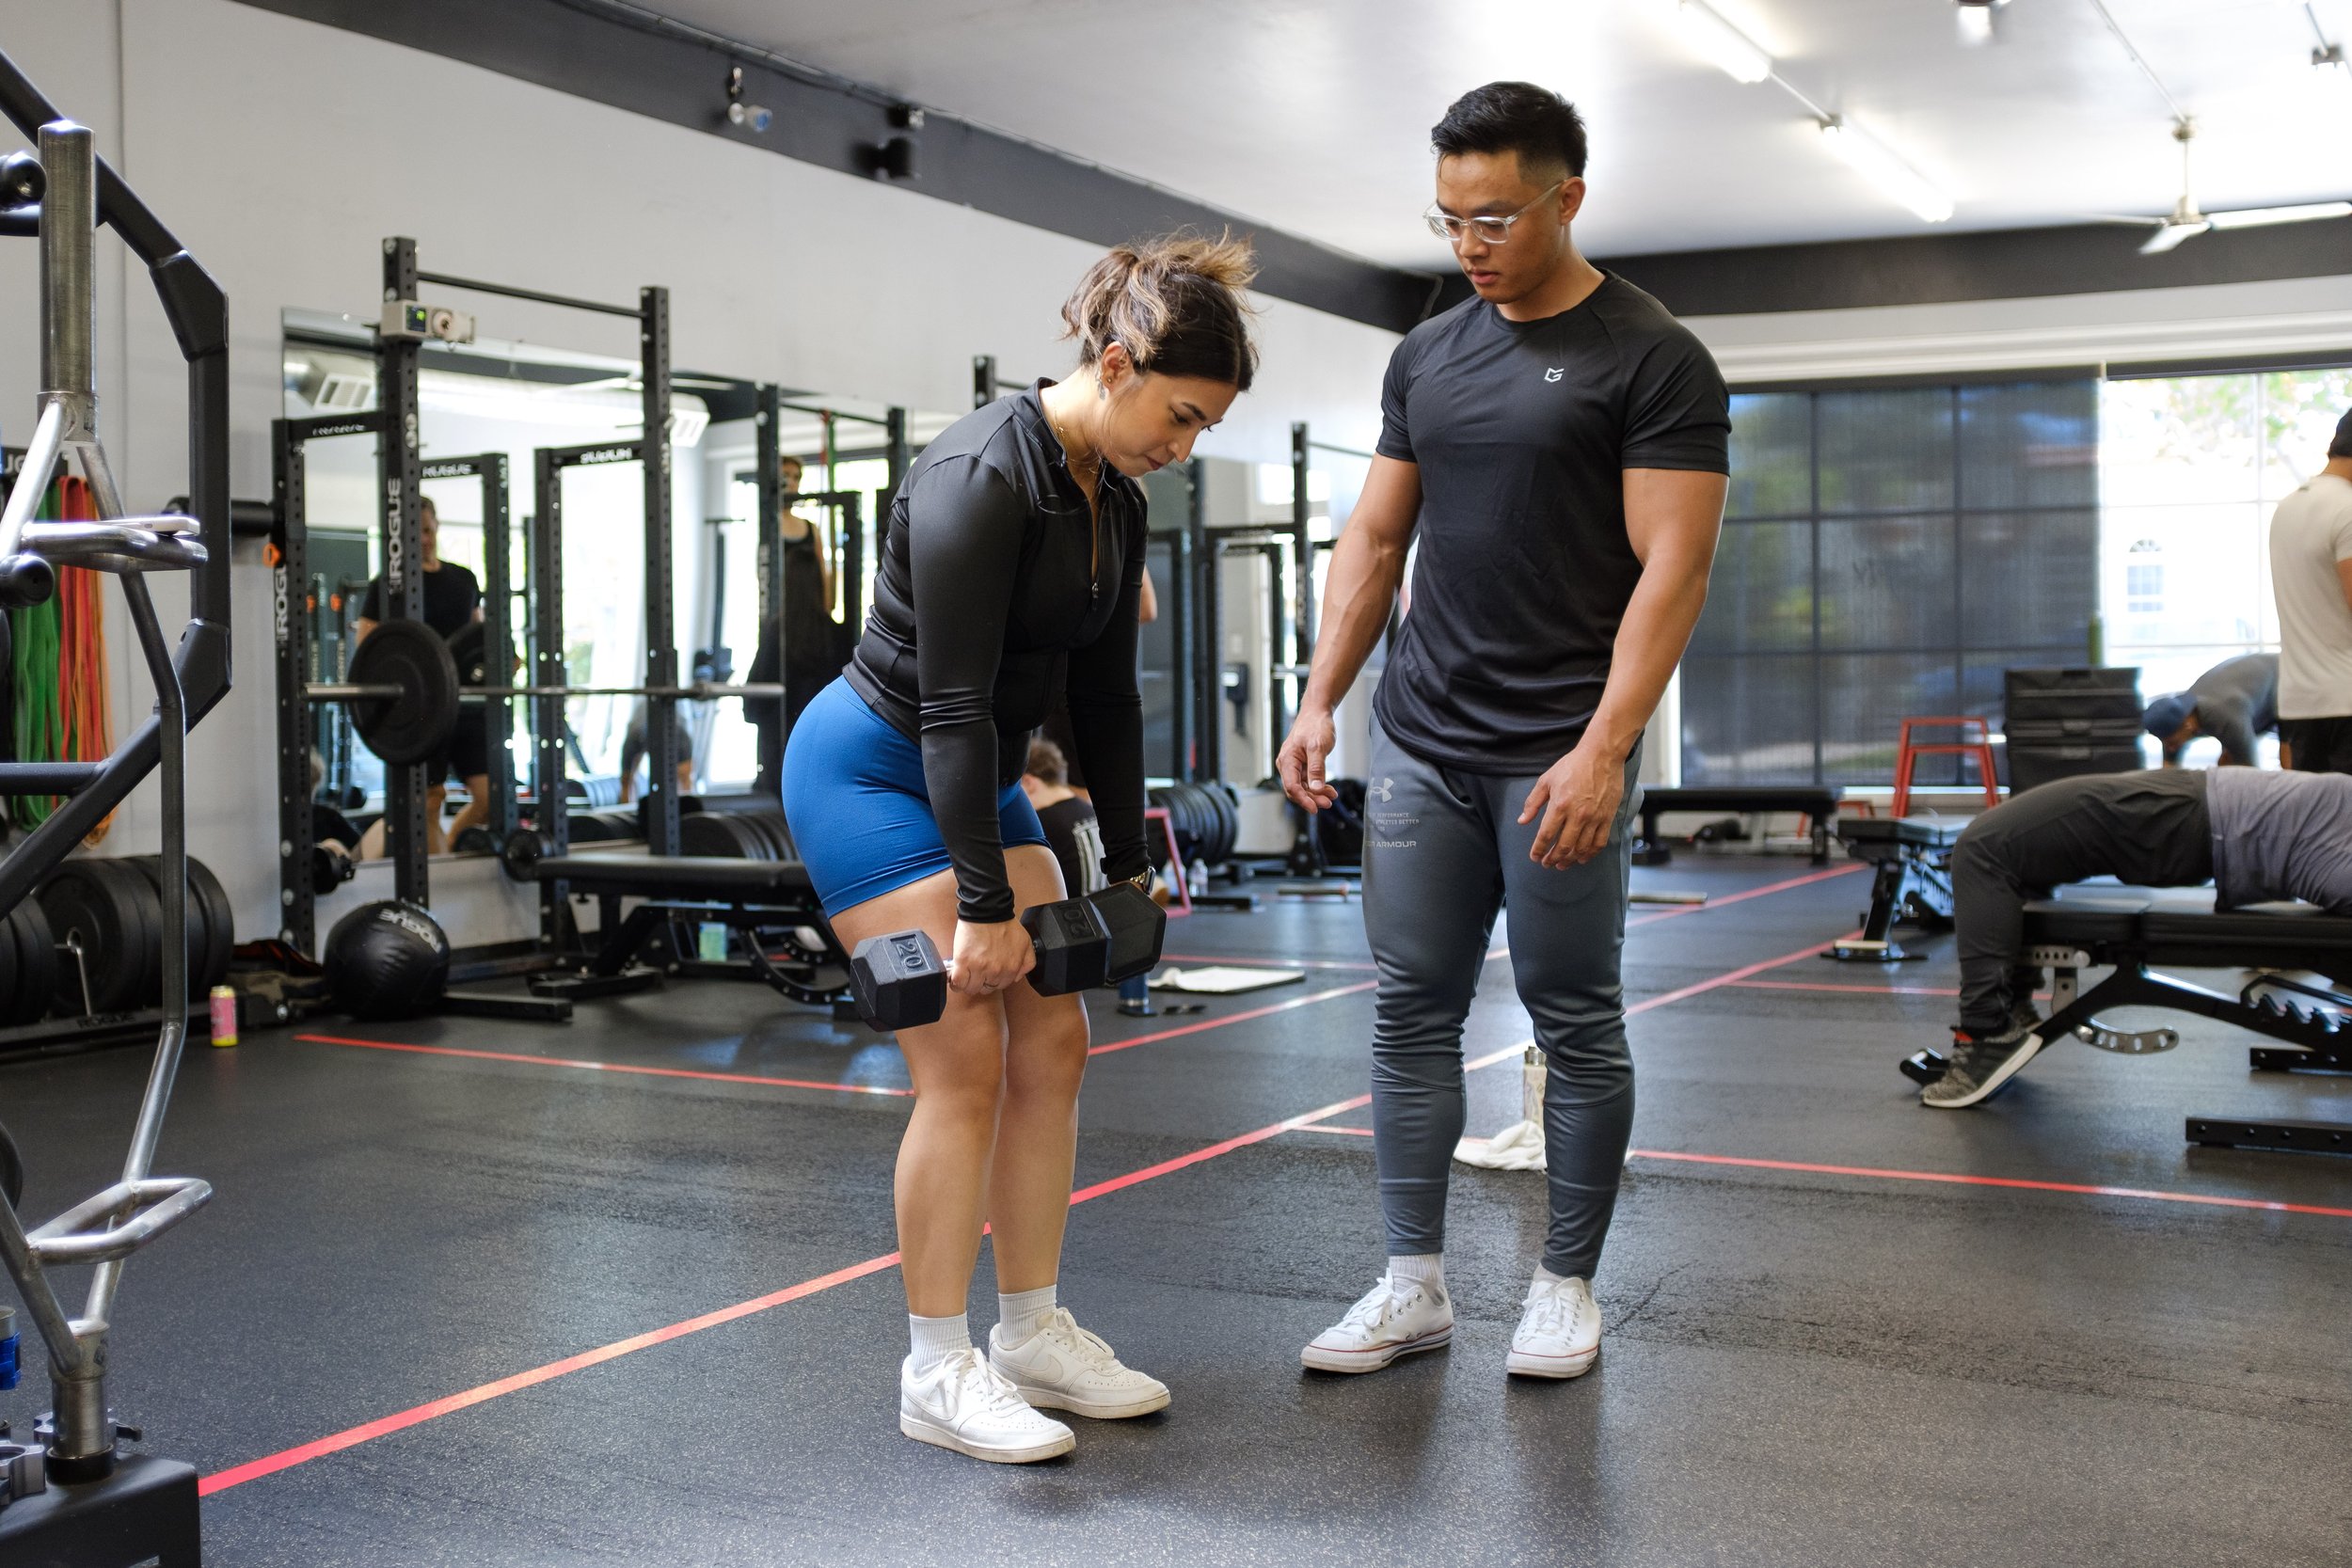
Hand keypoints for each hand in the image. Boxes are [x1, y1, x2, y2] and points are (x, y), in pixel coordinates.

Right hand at [949, 918, 1033, 996]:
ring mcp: (979, 968)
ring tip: (967, 975)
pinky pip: (958, 983)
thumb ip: (1026, 962)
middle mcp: (996, 971)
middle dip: (982, 982)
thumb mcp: (1025, 943)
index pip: (1001, 986)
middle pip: (986, 989)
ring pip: (971, 989)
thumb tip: (1017, 976)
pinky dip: (956, 983)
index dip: (994, 980)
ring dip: (968, 984)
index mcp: (1011, 968)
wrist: (988, 910)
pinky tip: (957, 978)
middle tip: (978, 973)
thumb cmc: (1004, 923)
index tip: (989, 975)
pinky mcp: (963, 963)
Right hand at [1277, 705, 1338, 812]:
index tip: (1315, 808)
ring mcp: (1294, 765)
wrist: (1317, 712)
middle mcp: (1287, 764)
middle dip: (1312, 798)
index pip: (1292, 786)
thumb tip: (1315, 789)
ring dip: (1316, 794)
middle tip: (1328, 803)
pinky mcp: (1302, 765)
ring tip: (1331, 796)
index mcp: (1287, 760)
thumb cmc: (1316, 725)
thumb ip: (1316, 768)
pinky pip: (1308, 780)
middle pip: (1296, 789)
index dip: (1303, 799)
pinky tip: (1329, 790)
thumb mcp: (1318, 746)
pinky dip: (1318, 786)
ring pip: (1303, 787)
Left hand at [1517, 738, 1624, 868]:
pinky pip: (1599, 842)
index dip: (1538, 849)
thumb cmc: (1573, 765)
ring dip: (1570, 860)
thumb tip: (1522, 821)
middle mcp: (1578, 815)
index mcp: (1560, 805)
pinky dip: (1590, 854)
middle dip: (1553, 859)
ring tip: (1562, 864)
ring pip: (1581, 848)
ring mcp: (1595, 818)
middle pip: (1564, 846)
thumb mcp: (1546, 780)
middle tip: (1547, 863)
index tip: (1535, 856)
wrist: (1602, 755)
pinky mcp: (1607, 817)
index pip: (1546, 835)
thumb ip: (1533, 802)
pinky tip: (1582, 858)